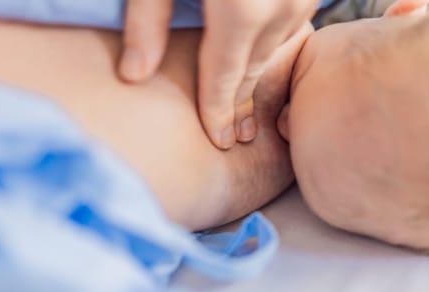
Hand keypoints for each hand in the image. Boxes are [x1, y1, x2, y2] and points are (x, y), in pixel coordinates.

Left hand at [119, 0, 319, 148]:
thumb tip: (134, 75)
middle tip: (243, 134)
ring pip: (279, 46)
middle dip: (245, 102)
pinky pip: (294, 19)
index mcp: (240, 10)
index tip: (223, 141)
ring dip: (262, 72)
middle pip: (255, 68)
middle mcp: (280, 6)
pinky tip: (266, 47)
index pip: (224, 77)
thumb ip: (147, 18)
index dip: (219, 112)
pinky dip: (278, 38)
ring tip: (254, 104)